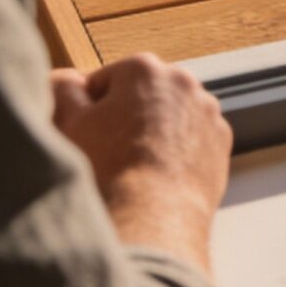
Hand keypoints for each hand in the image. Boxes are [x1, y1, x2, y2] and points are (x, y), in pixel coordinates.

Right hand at [51, 54, 231, 272]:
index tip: (88, 134)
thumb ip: (64, 89)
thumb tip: (68, 79)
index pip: (105, 81)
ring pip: (169, 115)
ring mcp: (206, 111)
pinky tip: (159, 174)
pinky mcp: (221, 141)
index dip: (90, 110)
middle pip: (141, 95)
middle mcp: (182, 81)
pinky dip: (178, 150)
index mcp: (143, 68)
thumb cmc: (109, 170)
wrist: (153, 218)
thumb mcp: (71, 123)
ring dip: (153, 132)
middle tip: (110, 152)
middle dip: (126, 117)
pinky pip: (192, 138)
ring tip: (135, 166)